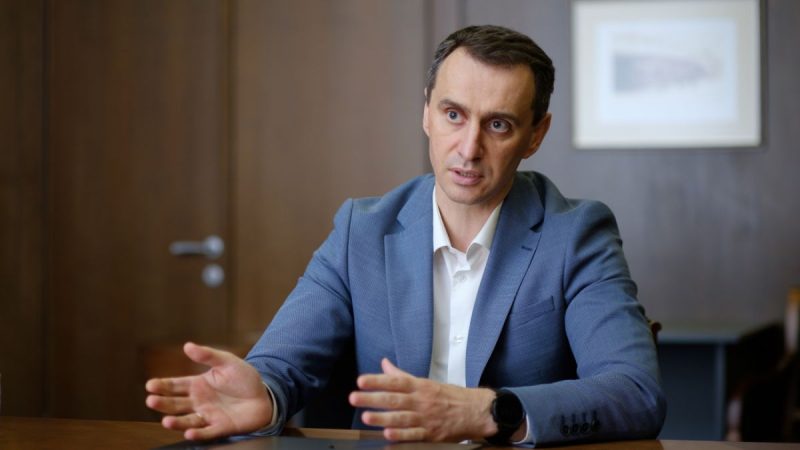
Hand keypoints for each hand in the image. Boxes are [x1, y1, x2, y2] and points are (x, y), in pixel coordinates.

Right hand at [145, 342, 272, 440]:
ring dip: (176, 422)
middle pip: (176, 404)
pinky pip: (207, 432)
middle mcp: (199, 402)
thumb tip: (187, 345)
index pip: (175, 385)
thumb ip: (208, 355)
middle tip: (151, 401)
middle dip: (162, 403)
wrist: (265, 396)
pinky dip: (198, 434)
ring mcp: (208, 415)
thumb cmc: (244, 378)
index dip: (162, 386)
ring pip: (187, 420)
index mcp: (198, 385)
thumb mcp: (227, 362)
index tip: (150, 385)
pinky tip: (189, 433)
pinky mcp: (220, 427)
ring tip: (166, 421)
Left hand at [348, 358, 497, 441]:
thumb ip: (402, 376)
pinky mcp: (431, 435)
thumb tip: (384, 364)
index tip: (361, 381)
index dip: (377, 380)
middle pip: (394, 399)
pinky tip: (388, 434)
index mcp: (419, 386)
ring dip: (383, 418)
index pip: (395, 381)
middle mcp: (421, 401)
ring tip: (366, 417)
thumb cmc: (448, 396)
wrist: (475, 411)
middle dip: (373, 398)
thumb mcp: (425, 382)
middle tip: (355, 397)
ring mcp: (426, 418)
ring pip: (401, 418)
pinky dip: (401, 435)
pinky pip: (414, 435)